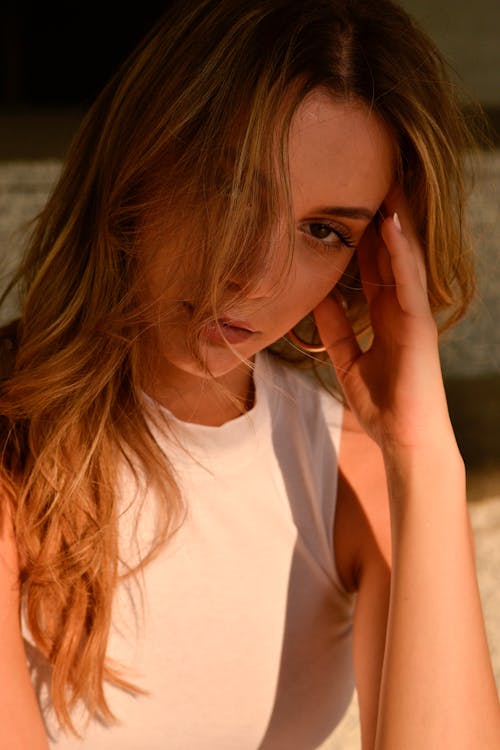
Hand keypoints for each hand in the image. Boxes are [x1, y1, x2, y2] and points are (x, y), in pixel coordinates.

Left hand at [314, 186, 452, 451]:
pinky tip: (393, 222)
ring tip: (387, 181)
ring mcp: (413, 314)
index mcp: (385, 316)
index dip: (363, 235)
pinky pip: (408, 280)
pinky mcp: (420, 324)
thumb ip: (334, 329)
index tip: (348, 203)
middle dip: (381, 217)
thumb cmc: (382, 404)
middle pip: (390, 254)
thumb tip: (317, 298)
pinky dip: (401, 251)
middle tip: (370, 176)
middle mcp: (401, 308)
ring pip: (404, 258)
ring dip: (397, 220)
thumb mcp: (347, 359)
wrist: (404, 438)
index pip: (373, 266)